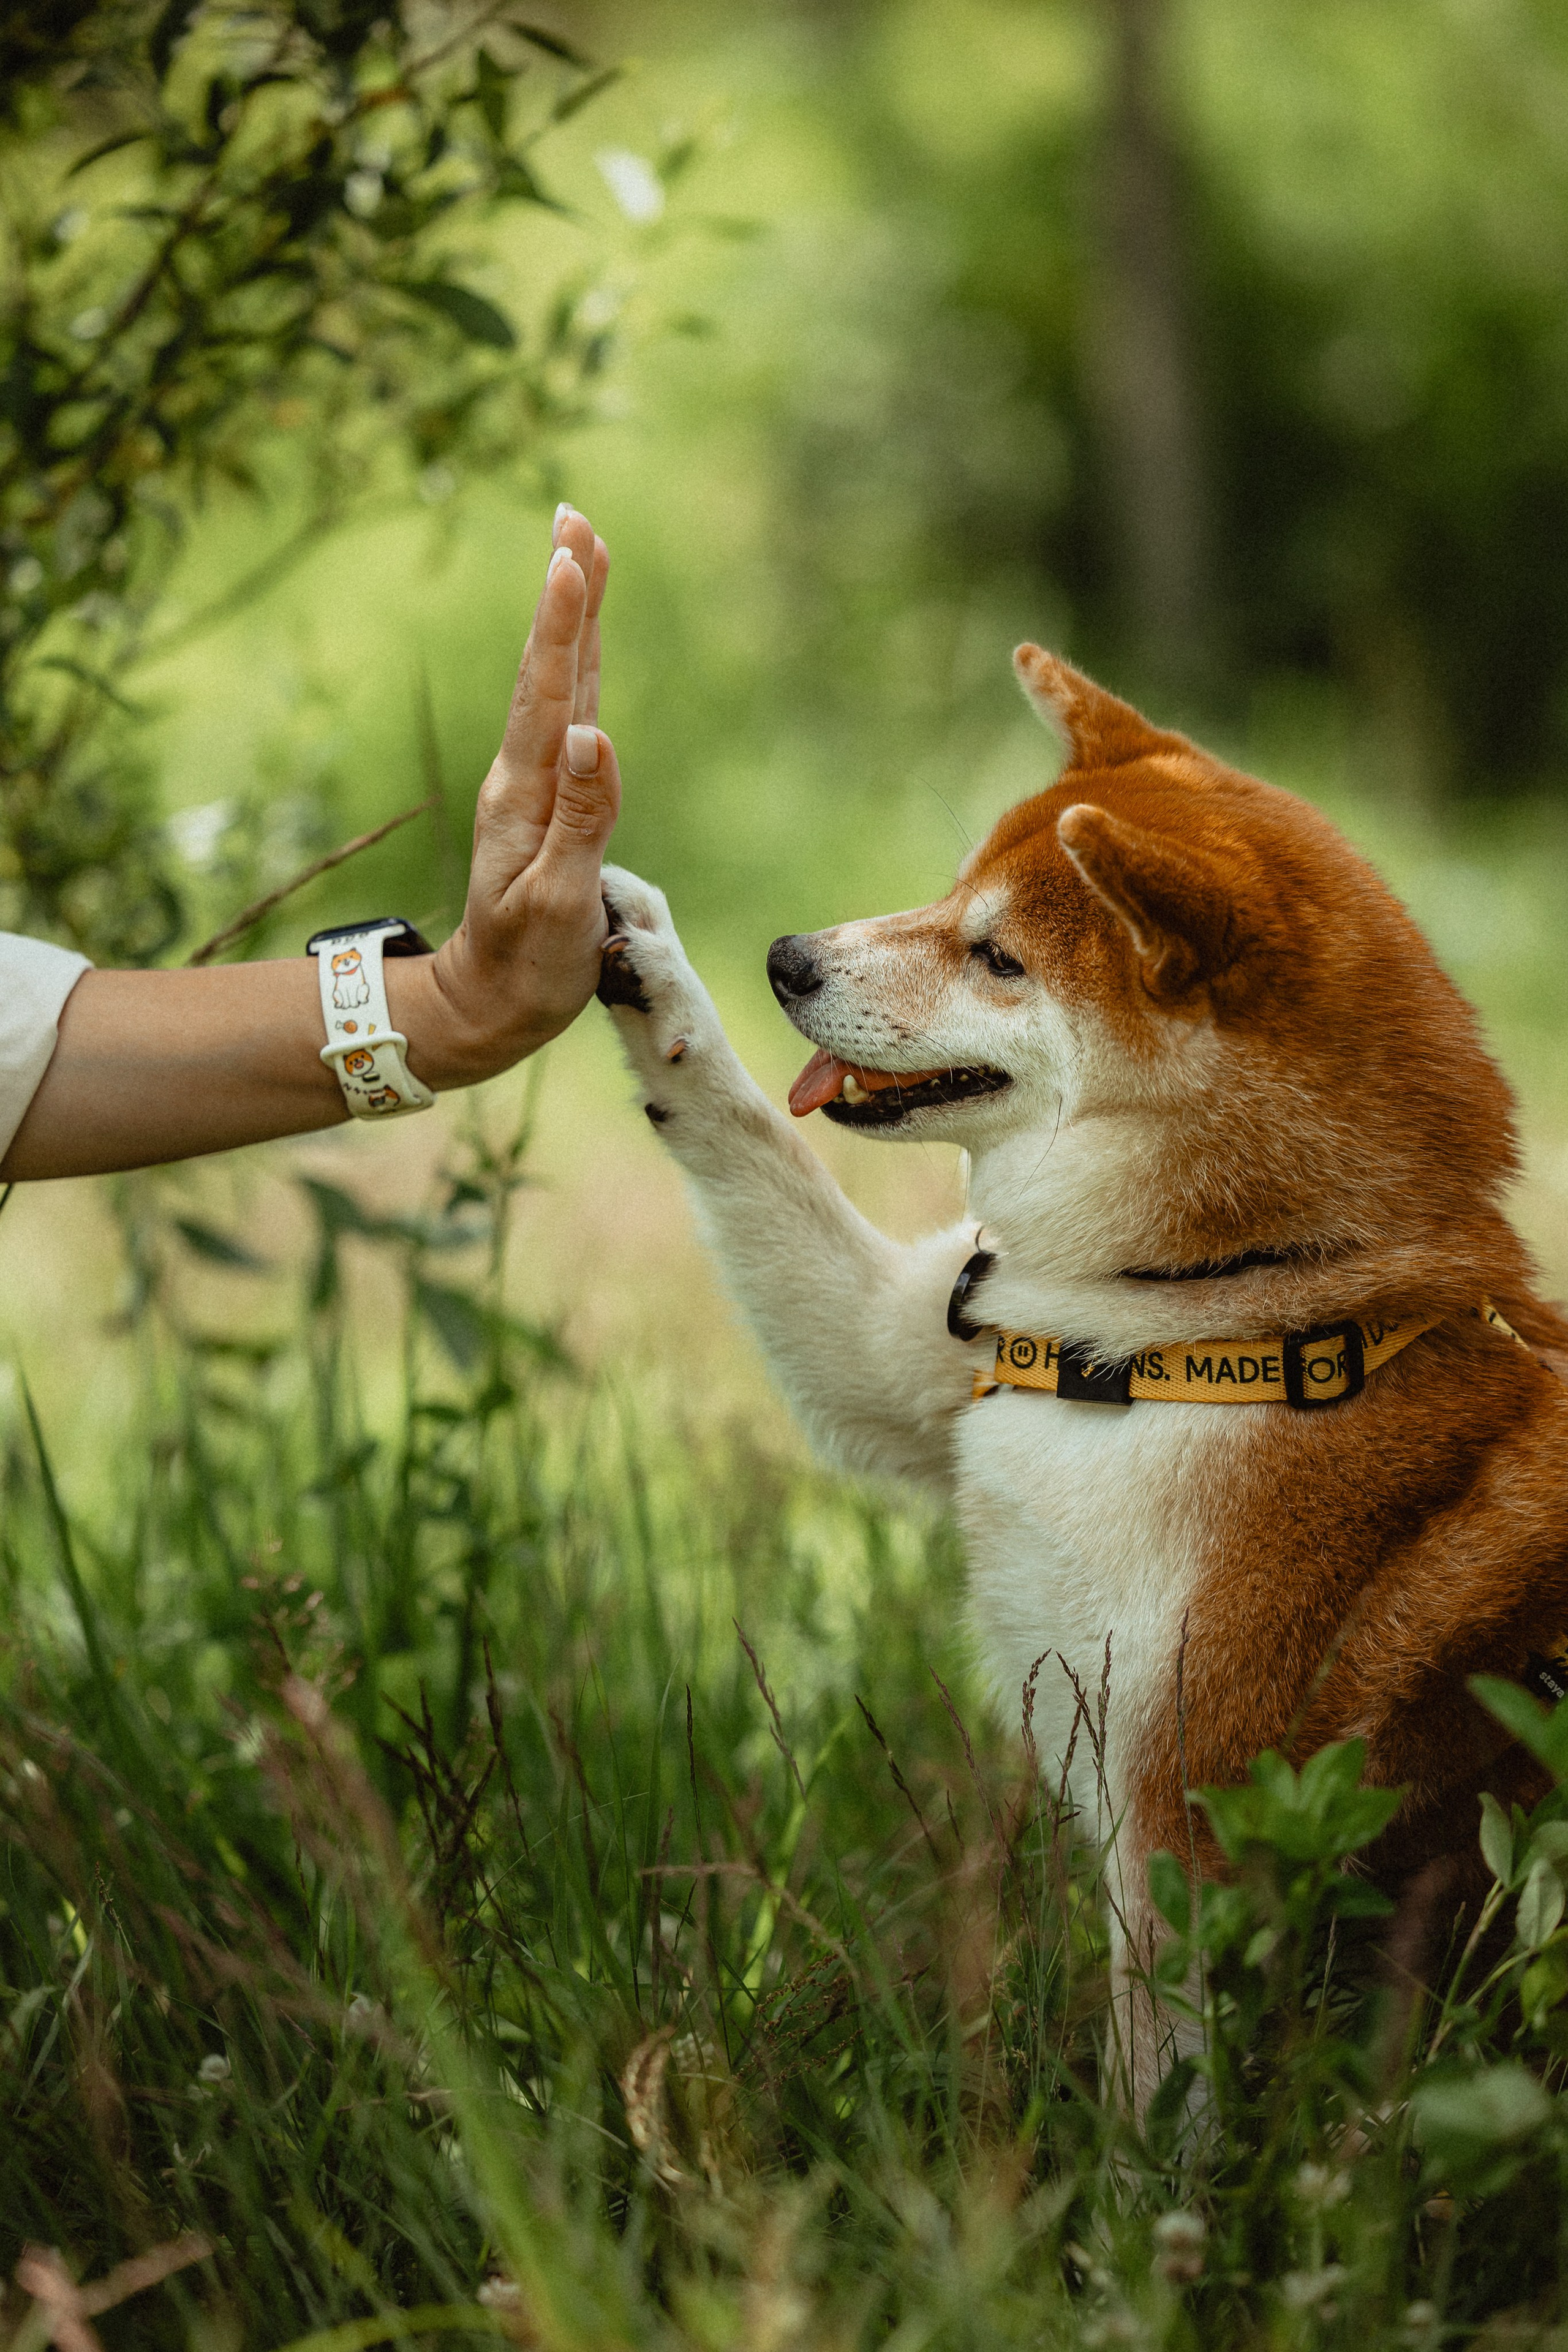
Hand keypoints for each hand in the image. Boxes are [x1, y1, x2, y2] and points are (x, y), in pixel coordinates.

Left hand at [396, 506, 620, 1084]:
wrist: (487, 1009)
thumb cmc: (526, 968)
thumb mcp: (557, 902)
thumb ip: (581, 818)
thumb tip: (594, 734)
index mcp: (527, 794)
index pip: (551, 692)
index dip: (565, 622)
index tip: (570, 553)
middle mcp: (526, 777)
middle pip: (550, 669)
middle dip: (565, 593)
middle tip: (574, 516)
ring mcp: (534, 787)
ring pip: (558, 686)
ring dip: (570, 620)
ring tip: (579, 553)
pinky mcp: (548, 803)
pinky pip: (567, 717)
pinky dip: (578, 669)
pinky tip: (586, 651)